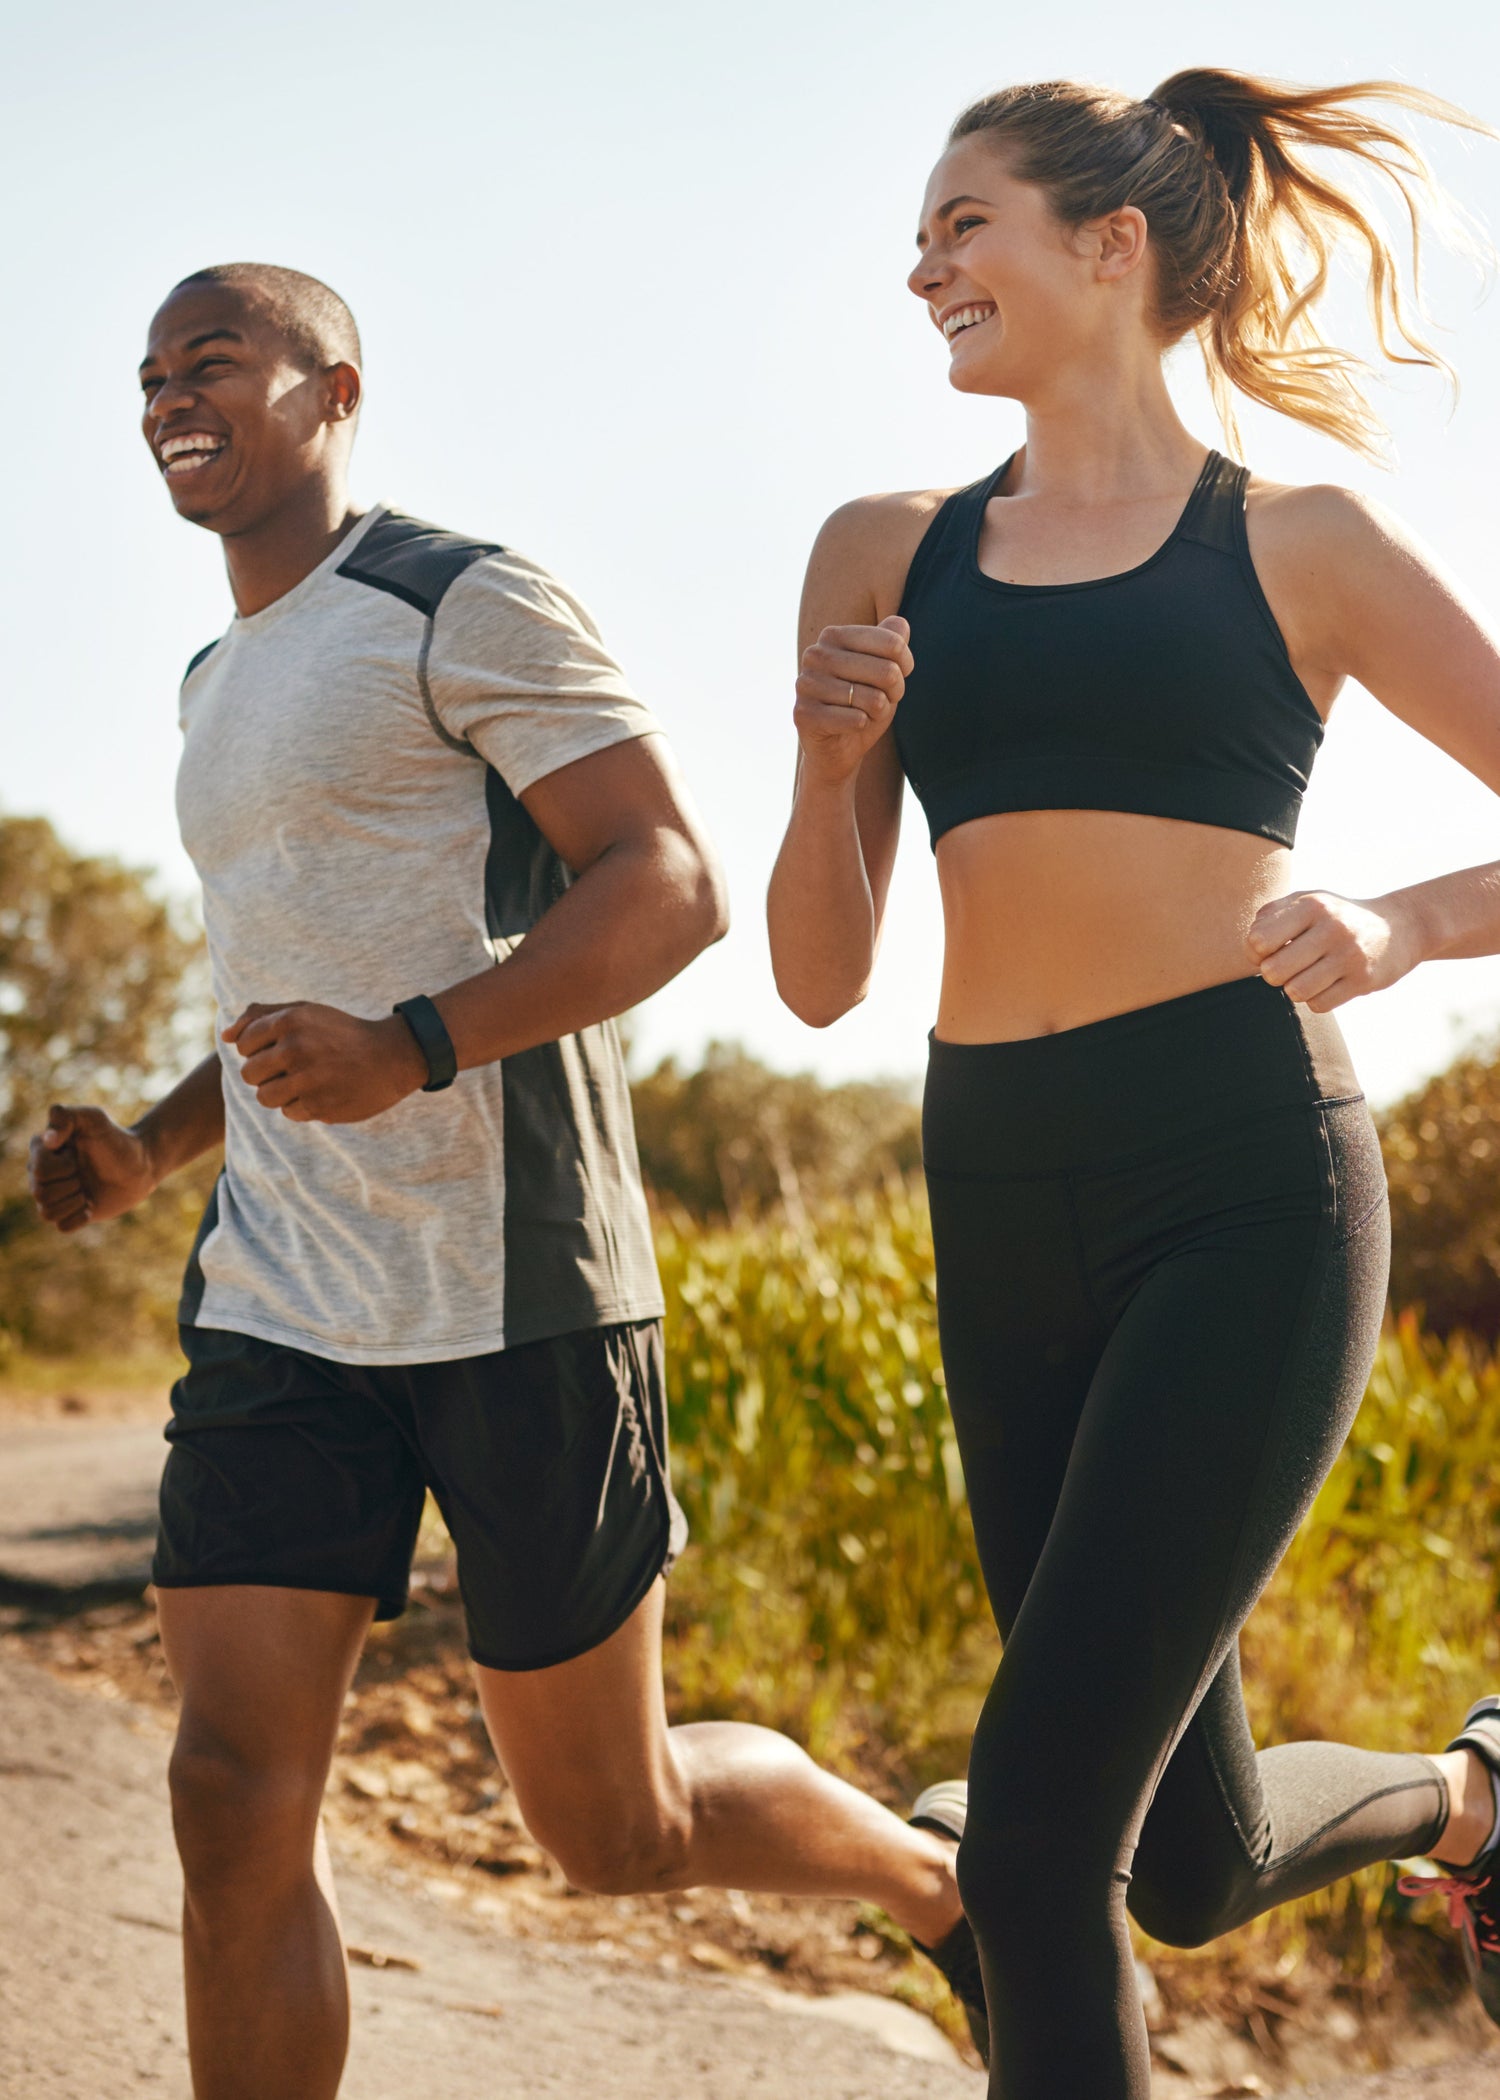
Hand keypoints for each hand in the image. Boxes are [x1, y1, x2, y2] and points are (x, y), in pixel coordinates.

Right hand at [27, 1105, 158, 1233]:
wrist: (141, 1164)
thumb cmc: (117, 1139)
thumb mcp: (94, 1118)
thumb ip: (66, 1116)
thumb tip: (48, 1140)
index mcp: (41, 1150)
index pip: (37, 1170)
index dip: (62, 1167)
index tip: (77, 1155)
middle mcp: (42, 1173)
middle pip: (40, 1193)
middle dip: (70, 1184)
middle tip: (84, 1174)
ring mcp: (55, 1194)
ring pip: (46, 1213)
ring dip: (73, 1202)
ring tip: (87, 1189)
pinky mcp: (69, 1213)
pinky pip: (62, 1227)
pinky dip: (79, 1217)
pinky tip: (91, 1205)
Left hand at [224, 1002, 430, 1124]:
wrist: (391, 1057)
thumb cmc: (341, 1032)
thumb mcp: (305, 1012)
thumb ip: (261, 1016)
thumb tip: (225, 1036)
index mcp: (289, 1020)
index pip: (243, 1044)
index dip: (259, 1048)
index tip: (282, 1048)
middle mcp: (295, 1048)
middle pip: (249, 1074)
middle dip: (266, 1073)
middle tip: (293, 1068)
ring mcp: (307, 1079)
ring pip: (265, 1097)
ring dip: (280, 1093)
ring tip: (304, 1082)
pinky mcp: (318, 1106)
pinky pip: (289, 1112)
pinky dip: (302, 1106)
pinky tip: (322, 1092)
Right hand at [794, 616, 913, 786]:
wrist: (836, 748)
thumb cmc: (863, 703)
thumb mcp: (884, 669)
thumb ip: (892, 642)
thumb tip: (900, 623)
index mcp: (833, 635)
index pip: (893, 643)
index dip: (905, 665)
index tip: (897, 676)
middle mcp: (815, 655)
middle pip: (887, 671)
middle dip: (894, 692)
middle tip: (882, 700)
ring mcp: (806, 684)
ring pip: (874, 699)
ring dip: (878, 712)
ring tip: (865, 713)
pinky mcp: (803, 714)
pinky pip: (856, 720)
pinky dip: (862, 726)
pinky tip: (851, 725)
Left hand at [1247, 890, 1421, 1010]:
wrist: (1399, 928)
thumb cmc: (1336, 917)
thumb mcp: (1307, 902)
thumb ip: (1270, 916)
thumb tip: (1251, 947)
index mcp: (1312, 905)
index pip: (1258, 941)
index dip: (1255, 952)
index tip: (1270, 949)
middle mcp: (1332, 928)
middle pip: (1274, 971)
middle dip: (1273, 974)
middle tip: (1286, 967)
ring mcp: (1350, 956)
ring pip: (1296, 992)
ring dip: (1295, 988)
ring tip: (1307, 975)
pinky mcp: (1364, 981)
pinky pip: (1319, 1005)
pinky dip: (1316, 999)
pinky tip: (1328, 984)